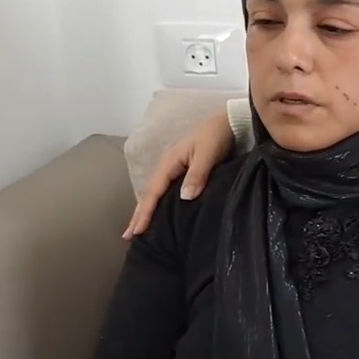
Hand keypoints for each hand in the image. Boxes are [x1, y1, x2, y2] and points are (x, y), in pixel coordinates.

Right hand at [123, 110, 233, 239]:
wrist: (230, 122)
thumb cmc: (217, 136)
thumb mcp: (208, 154)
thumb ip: (197, 175)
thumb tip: (185, 198)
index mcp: (170, 163)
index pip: (154, 192)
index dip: (145, 212)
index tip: (137, 231)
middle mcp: (168, 167)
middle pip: (149, 194)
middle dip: (138, 215)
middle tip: (128, 236)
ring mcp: (175, 169)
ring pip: (156, 193)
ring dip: (146, 210)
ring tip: (138, 229)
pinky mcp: (184, 172)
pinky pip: (166, 191)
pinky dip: (159, 203)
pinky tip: (159, 213)